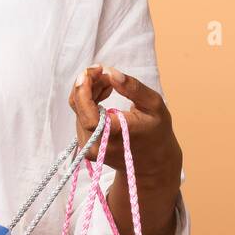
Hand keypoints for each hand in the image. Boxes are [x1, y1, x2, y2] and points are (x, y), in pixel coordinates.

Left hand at [69, 64, 181, 187]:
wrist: (152, 163)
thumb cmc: (156, 132)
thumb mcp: (154, 106)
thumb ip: (133, 88)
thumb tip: (110, 72)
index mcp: (115, 136)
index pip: (88, 114)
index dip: (84, 90)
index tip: (93, 71)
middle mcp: (97, 145)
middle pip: (80, 106)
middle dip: (89, 83)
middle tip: (105, 72)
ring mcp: (89, 147)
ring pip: (78, 109)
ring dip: (89, 91)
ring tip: (109, 85)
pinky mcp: (85, 145)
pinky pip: (80, 116)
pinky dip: (89, 101)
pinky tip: (104, 95)